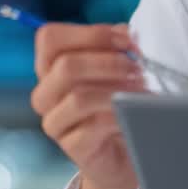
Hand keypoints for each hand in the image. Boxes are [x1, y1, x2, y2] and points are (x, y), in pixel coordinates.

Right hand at [30, 21, 146, 188]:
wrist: (121, 154)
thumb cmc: (117, 104)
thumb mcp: (117, 68)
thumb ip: (118, 47)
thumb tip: (129, 35)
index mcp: (50, 67)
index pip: (50, 38)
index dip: (90, 34)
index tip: (125, 39)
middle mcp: (45, 93)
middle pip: (66, 66)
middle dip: (109, 62)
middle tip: (138, 68)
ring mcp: (54, 122)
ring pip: (79, 97)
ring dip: (117, 90)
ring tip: (142, 90)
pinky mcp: (71, 146)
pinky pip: (93, 126)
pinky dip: (119, 115)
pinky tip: (136, 113)